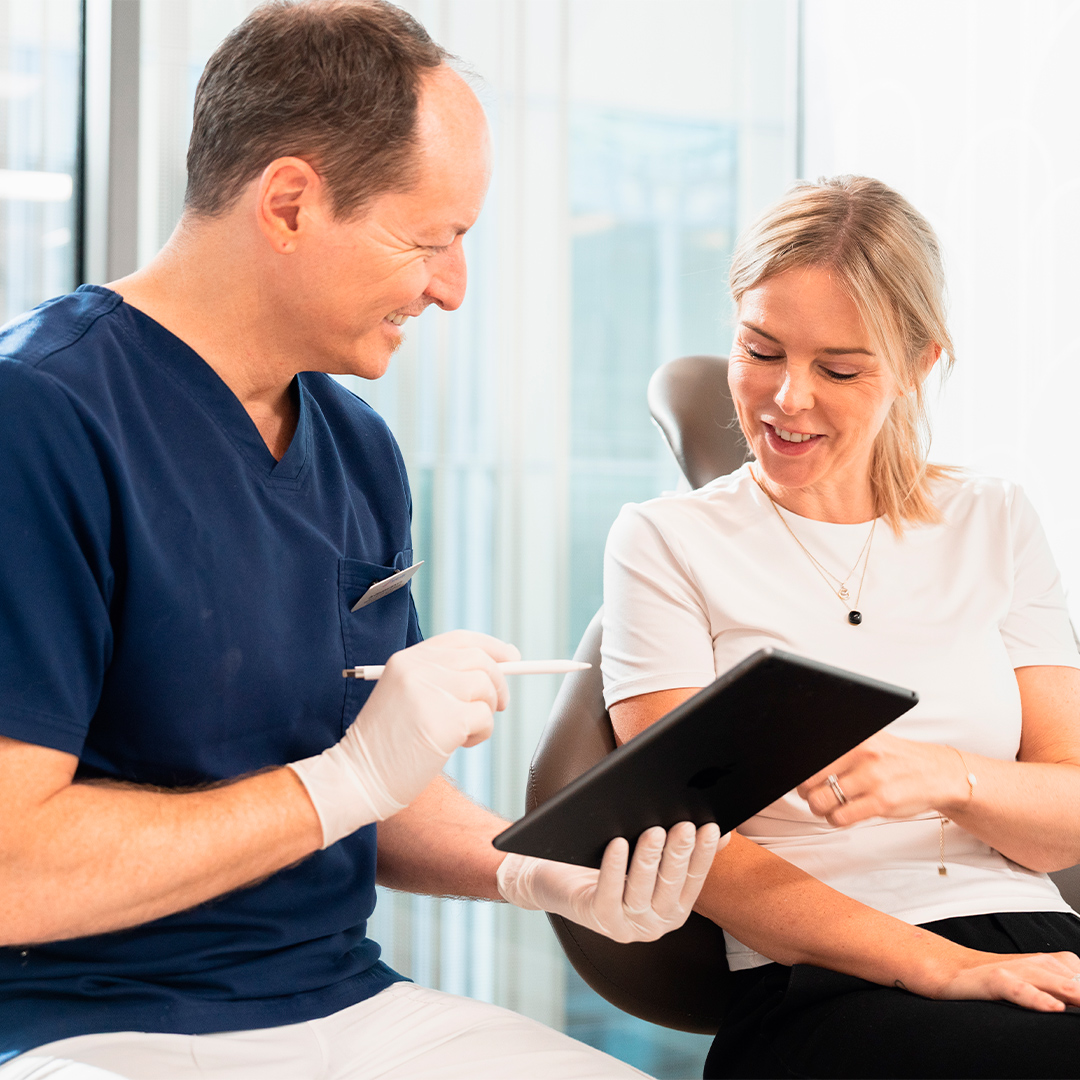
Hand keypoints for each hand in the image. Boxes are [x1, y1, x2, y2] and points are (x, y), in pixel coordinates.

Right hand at [289, 631, 519, 846]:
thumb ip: (440, 678)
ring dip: (486, 712)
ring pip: (486, 687)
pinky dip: (481, 733)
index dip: (491, 647)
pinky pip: (485, 718)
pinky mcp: (445, 720)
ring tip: (465, 732)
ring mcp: (431, 692)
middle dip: (499, 681)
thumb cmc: (385, 745)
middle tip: (499, 704)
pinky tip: (460, 744)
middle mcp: (418, 669)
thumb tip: (495, 668)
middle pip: (480, 659)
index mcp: (407, 660)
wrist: (357, 778)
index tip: (511, 658)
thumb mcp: (405, 696)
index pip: (461, 640)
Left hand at [496, 822, 726, 942]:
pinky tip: (617, 843)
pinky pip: (610, 892)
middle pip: (670, 884)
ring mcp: (629, 927)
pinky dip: (614, 867)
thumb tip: (719, 831)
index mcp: (674, 911)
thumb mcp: (647, 858)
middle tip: (684, 824)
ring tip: (654, 830)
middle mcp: (656, 925)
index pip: (694, 879)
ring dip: (649, 858)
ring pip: (642, 889)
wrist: (560, 881)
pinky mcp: (600, 921)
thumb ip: (680, 851)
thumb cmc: (608, 863)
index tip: (710, 826)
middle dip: (678, 852)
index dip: (703, 854)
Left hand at [797, 733, 967, 826]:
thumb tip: (807, 763)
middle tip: (813, 795)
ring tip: (828, 807)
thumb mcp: (869, 742)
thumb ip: (841, 750)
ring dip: (819, 808)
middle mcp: (863, 754)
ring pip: (822, 800)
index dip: (802, 773)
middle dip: (806, 792)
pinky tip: (843, 815)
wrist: (938, 773)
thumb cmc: (898, 760)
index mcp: (856, 738)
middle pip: (810, 779)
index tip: (805, 780)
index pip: (812, 756)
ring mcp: (872, 778)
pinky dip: (835, 819)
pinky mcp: (882, 801)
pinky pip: (841, 817)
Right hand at [935, 951, 1079, 1011]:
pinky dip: (1036, 998)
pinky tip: (1053, 1008)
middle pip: (1078, 983)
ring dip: (1077, 996)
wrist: (951, 970)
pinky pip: (1019, 989)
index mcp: (1056, 965)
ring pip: (1055, 983)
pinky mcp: (995, 979)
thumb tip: (1078, 1002)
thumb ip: (1065, 992)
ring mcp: (1018, 970)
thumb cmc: (998, 981)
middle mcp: (1041, 964)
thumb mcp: (1038, 986)